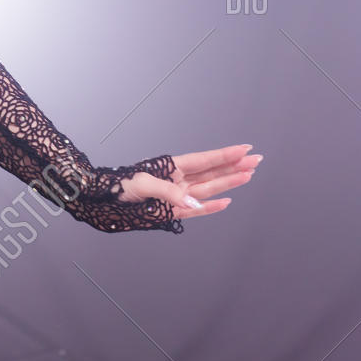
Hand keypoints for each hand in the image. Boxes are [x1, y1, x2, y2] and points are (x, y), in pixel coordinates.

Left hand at [116, 144, 260, 220]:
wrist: (104, 202)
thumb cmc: (120, 187)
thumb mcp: (142, 184)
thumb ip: (169, 192)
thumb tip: (193, 202)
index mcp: (171, 167)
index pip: (205, 160)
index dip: (225, 154)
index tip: (245, 148)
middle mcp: (178, 181)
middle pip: (213, 173)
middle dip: (235, 166)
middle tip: (257, 159)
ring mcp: (178, 196)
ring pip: (209, 189)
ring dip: (229, 182)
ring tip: (248, 175)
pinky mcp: (172, 212)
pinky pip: (196, 210)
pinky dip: (211, 207)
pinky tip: (226, 202)